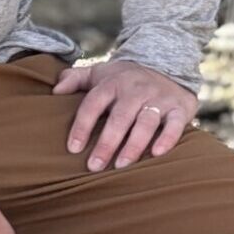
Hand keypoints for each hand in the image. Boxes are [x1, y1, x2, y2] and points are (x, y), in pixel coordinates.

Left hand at [55, 59, 198, 171]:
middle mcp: (135, 89)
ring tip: (121, 165)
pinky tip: (157, 154)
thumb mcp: (100, 73)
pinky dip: (167, 138)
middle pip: (119, 117)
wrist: (168, 67)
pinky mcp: (179, 108)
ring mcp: (158, 98)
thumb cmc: (126, 79)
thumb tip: (54, 91)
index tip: (73, 149)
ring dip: (133, 145)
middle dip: (107, 143)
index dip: (82, 126)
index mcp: (112, 83)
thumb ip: (75, 78)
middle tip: (95, 166)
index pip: (93, 104)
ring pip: (145, 122)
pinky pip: (174, 124)